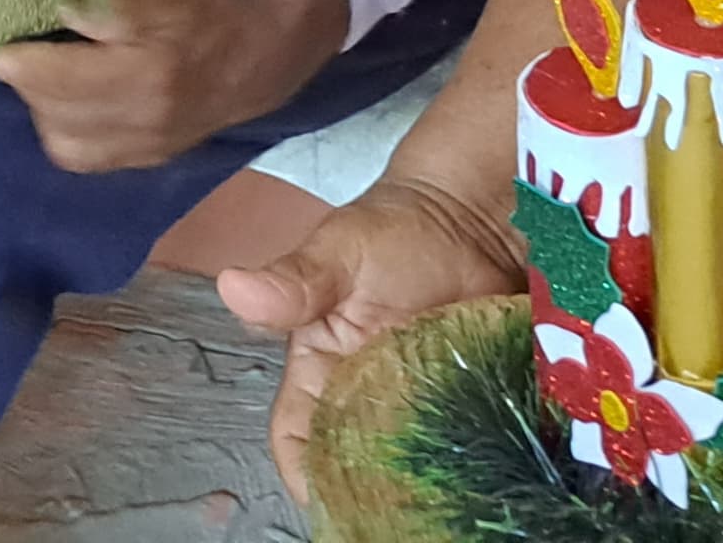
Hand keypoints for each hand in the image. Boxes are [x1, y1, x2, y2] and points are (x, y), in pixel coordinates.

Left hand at [0, 0, 342, 174]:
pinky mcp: (147, 159)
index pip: (67, 81)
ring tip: (39, 82)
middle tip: (14, 59)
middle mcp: (143, 121)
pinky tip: (62, 109)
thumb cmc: (206, 19)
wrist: (259, 66)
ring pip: (68, 147)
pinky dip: (64, 135)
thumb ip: (115, 8)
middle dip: (26, 89)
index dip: (22, 66)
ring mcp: (144, 147)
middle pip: (59, 118)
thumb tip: (65, 13)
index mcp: (147, 75)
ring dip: (42, 115)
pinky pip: (88, 159)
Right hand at [216, 174, 522, 499]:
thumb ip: (294, 281)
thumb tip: (232, 287)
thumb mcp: (339, 252)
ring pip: (417, 468)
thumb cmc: (396, 229)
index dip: (308, 474)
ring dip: (429, 486)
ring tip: (447, 499)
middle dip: (375, 492)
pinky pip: (473, 449)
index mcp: (323, 373)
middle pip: (359, 466)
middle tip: (401, 507)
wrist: (474, 216)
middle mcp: (369, 401)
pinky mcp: (476, 407)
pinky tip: (490, 476)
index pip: (300, 438)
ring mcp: (424, 408)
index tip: (332, 497)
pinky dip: (480, 466)